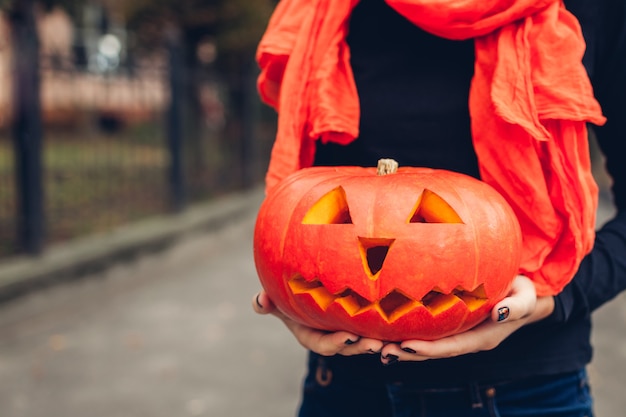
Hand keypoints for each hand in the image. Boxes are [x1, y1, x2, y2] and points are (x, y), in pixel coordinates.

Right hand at [252, 289, 383, 355]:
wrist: (306, 285)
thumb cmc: (288, 292)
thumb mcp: (275, 298)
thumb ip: (266, 301)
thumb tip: (259, 301)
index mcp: (311, 334)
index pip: (323, 343)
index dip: (335, 343)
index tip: (348, 336)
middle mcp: (331, 336)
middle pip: (348, 347)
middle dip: (361, 347)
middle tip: (375, 344)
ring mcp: (348, 330)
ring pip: (364, 340)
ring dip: (376, 341)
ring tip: (389, 340)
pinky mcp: (362, 322)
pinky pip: (374, 327)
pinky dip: (386, 328)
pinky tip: (401, 324)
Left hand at [380, 275, 553, 364]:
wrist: (522, 292)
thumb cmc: (523, 291)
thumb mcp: (526, 297)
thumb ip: (517, 306)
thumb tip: (499, 313)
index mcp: (481, 338)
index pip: (451, 347)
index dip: (428, 349)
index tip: (405, 346)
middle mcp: (465, 339)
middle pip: (433, 350)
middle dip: (407, 352)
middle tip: (381, 350)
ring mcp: (457, 333)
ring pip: (427, 342)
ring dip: (402, 345)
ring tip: (376, 344)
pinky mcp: (450, 323)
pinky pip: (427, 329)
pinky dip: (408, 330)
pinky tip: (386, 326)